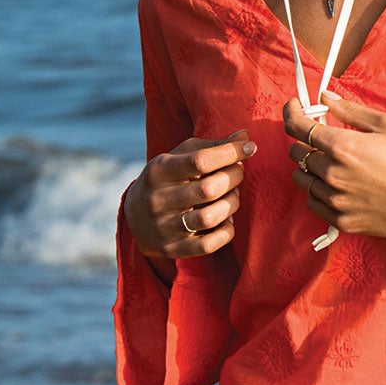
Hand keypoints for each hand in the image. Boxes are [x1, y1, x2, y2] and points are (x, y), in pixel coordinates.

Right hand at [125, 129, 254, 266]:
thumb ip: (212, 145)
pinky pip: (209, 245)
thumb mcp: (180, 156)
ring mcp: (163, 227)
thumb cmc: (169, 178)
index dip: (230, 152)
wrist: (135, 217)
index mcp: (158, 171)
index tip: (249, 147)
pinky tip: (227, 219)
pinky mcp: (172, 249)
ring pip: (210, 217)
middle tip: (239, 172)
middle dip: (234, 177)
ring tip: (232, 195)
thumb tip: (245, 135)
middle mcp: (157, 200)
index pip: (199, 160)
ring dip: (232, 203)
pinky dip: (227, 231)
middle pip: (208, 189)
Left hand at [283, 92, 385, 239]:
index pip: (297, 127)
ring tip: (331, 163)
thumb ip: (350, 110)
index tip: (295, 108)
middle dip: (305, 141)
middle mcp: (332, 174)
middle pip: (297, 153)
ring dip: (310, 167)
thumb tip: (324, 97)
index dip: (291, 113)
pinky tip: (336, 185)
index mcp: (342, 146)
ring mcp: (334, 200)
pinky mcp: (340, 220)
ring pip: (301, 179)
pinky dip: (317, 190)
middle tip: (323, 138)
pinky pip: (312, 202)